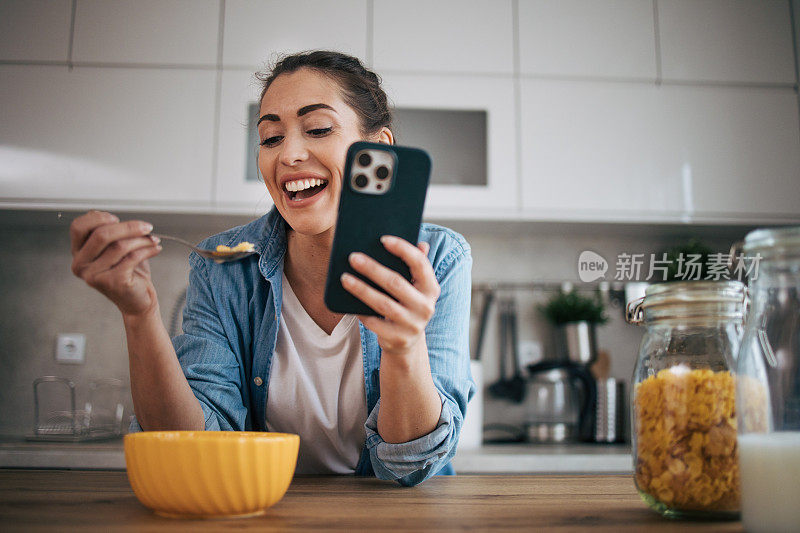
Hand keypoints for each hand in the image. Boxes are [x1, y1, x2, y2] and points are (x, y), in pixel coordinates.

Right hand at [70, 210, 161, 317]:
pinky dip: (147, 250)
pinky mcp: (111, 282)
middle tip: (147, 227)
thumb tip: (111, 217)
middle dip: (128, 227)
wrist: (138, 301)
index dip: (97, 218)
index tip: (117, 218)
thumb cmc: (128, 272)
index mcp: (78, 253)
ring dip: (142, 240)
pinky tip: (156, 249)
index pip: (78, 227)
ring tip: (153, 240)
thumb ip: (110, 232)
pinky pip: (131, 257)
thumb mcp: (116, 248)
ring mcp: (93, 275)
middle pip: (101, 235)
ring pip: (119, 246)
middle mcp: (80, 264)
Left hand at [341, 235, 440, 359]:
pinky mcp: (397, 338)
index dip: (403, 249)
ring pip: (382, 304)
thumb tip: (421, 242)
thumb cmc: (407, 304)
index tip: (383, 239)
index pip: (419, 263)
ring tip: (344, 278)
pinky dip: (361, 312)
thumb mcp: (416, 286)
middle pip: (395, 283)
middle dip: (372, 268)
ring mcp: (412, 325)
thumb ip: (417, 265)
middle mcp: (425, 307)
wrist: (407, 341)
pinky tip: (349, 302)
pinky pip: (374, 323)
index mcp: (431, 288)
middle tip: (353, 257)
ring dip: (361, 289)